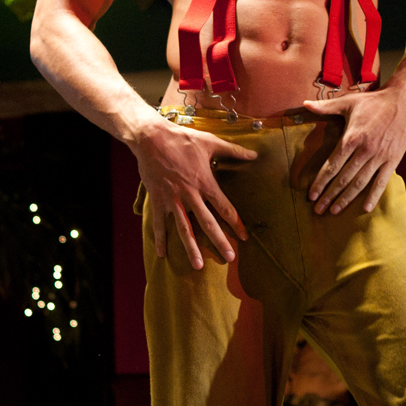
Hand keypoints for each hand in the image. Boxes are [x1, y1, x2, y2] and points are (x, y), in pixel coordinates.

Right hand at [132, 116, 255, 268]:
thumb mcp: (210, 142)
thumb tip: (254, 155)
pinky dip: (160, 239)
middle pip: (208, 223)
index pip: (225, 208)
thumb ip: (233, 151)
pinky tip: (163, 254)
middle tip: (229, 258)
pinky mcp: (158, 200)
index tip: (244, 237)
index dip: (236, 223)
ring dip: (192, 248)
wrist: (151, 138)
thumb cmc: (182, 139)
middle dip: (220, 242)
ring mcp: (173, 200)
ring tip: (198, 266)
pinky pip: (159, 223)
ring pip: (184, 229)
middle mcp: (190, 195)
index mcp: (205, 183)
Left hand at [300, 84, 405, 214]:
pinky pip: (382, 181)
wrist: (402, 101)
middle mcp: (364, 150)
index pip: (332, 165)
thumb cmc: (372, 102)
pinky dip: (374, 196)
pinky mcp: (393, 160)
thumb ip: (325, 106)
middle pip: (343, 178)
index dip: (320, 182)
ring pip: (360, 183)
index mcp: (351, 138)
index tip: (311, 195)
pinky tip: (365, 208)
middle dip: (329, 195)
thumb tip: (304, 104)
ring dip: (346, 199)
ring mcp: (379, 157)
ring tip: (334, 211)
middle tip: (318, 210)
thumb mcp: (348, 102)